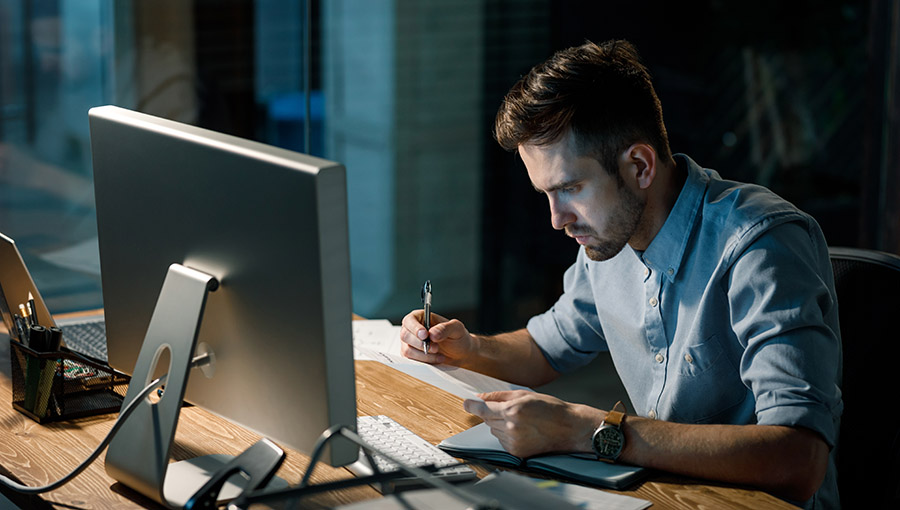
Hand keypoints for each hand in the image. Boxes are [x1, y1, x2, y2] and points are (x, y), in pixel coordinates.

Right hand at [399, 309, 477, 364]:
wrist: (460, 354)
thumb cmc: (457, 338)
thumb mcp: (457, 329)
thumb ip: (445, 328)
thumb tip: (432, 333)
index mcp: (421, 317)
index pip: (409, 320)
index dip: (415, 328)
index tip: (425, 335)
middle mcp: (412, 330)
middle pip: (405, 335)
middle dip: (420, 344)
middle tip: (436, 348)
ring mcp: (410, 344)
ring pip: (407, 350)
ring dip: (424, 355)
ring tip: (439, 354)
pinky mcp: (411, 357)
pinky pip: (411, 361)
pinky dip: (425, 362)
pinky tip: (437, 359)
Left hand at [462, 390, 600, 457]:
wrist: (569, 428)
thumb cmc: (550, 409)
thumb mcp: (525, 394)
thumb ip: (499, 396)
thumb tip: (480, 397)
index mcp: (512, 410)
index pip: (482, 409)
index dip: (471, 406)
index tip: (466, 403)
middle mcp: (511, 427)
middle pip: (487, 419)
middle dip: (492, 413)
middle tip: (510, 409)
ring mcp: (513, 441)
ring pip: (493, 430)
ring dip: (500, 424)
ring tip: (521, 420)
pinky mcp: (516, 451)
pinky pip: (502, 440)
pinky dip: (507, 434)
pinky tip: (523, 430)